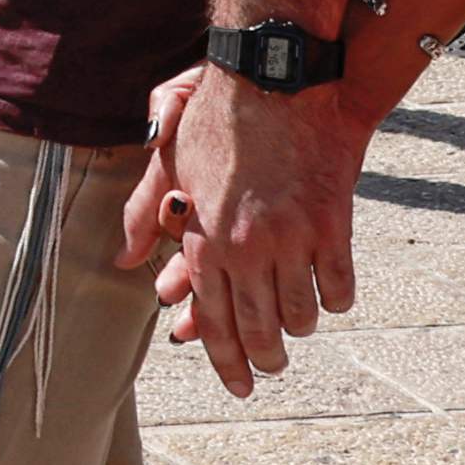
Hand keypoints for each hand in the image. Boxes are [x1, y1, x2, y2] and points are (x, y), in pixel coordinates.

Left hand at [117, 61, 368, 393]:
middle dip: (264, 358)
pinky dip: (334, 298)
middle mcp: (245, 247)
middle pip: (257, 328)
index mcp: (203, 238)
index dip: (224, 359)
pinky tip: (329, 297)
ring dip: (298, 326)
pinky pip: (339, 285)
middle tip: (269, 367)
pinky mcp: (332, 223)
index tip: (237, 384)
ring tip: (295, 328)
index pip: (212, 319)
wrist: (274, 80)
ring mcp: (292, 238)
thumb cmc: (218, 119)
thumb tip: (125, 261)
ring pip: (300, 314)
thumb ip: (143, 214)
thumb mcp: (169, 163)